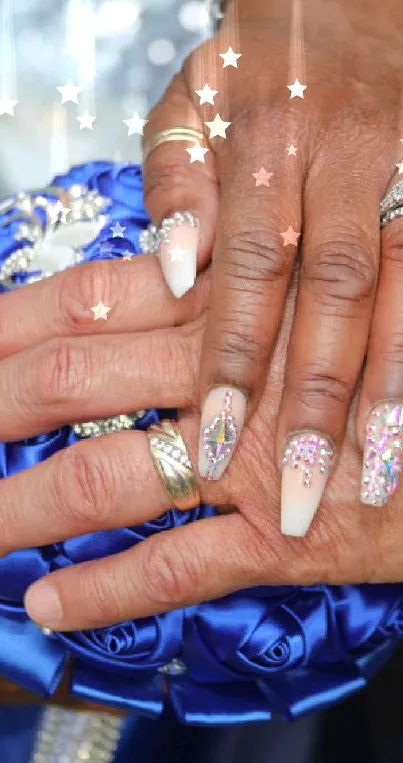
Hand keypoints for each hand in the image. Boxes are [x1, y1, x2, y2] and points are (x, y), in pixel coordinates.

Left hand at [0, 257, 394, 630]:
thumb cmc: (393, 346)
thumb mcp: (318, 288)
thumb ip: (236, 283)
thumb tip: (159, 275)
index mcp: (229, 301)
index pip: (87, 299)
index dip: (10, 323)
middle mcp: (227, 372)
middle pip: (77, 378)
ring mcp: (249, 461)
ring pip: (109, 477)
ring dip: (25, 506)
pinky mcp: (285, 538)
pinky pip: (179, 568)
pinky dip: (110, 592)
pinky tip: (52, 607)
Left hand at [143, 0, 402, 533]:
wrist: (342, 1)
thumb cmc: (250, 67)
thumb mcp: (189, 105)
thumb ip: (177, 185)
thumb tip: (174, 273)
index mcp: (273, 140)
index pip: (254, 263)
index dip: (235, 355)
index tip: (216, 439)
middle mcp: (349, 160)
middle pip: (339, 291)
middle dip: (322, 398)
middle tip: (301, 493)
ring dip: (393, 389)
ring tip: (378, 478)